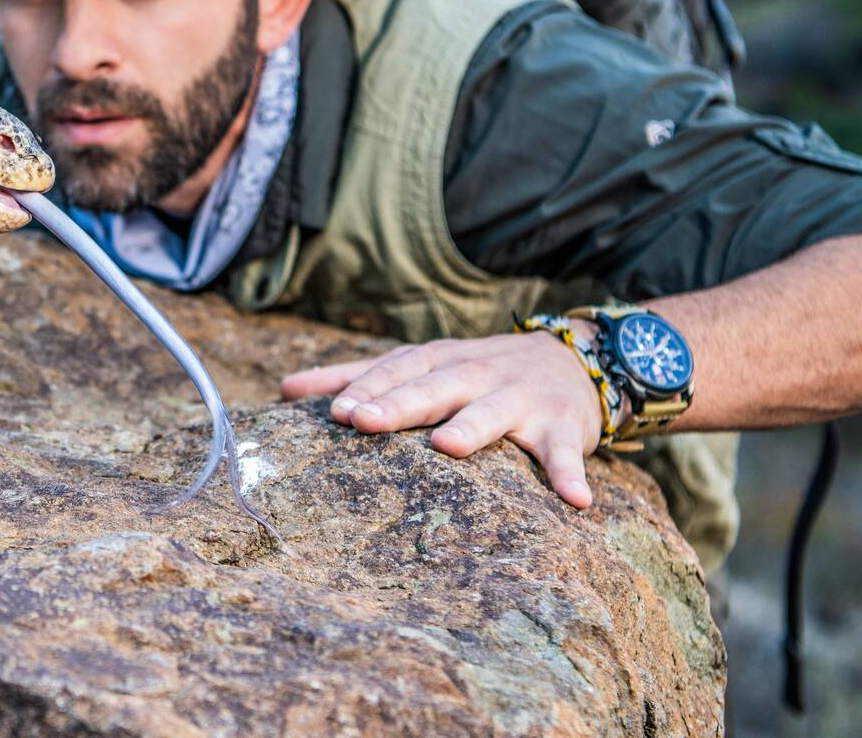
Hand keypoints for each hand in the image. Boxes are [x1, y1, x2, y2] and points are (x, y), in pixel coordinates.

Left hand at [280, 327, 605, 508]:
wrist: (572, 360)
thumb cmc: (476, 371)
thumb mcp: (420, 364)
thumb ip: (356, 376)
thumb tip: (285, 389)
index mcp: (438, 360)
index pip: (397, 370)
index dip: (367, 388)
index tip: (335, 411)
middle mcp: (477, 374)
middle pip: (434, 386)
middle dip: (399, 402)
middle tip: (363, 421)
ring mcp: (521, 400)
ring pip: (494, 412)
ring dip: (473, 426)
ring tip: (449, 446)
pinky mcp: (563, 427)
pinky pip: (565, 453)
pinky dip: (570, 475)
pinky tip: (575, 502)